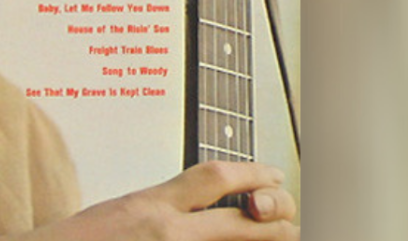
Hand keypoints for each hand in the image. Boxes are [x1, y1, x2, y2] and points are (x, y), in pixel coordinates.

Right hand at [0, 161, 297, 240]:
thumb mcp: (122, 209)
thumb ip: (162, 204)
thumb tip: (203, 203)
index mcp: (151, 204)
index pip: (215, 178)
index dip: (253, 174)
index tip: (271, 175)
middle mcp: (167, 232)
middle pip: (245, 220)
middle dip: (275, 215)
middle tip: (285, 216)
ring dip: (267, 240)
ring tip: (279, 234)